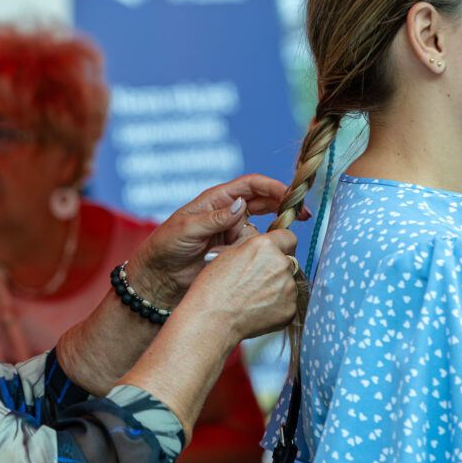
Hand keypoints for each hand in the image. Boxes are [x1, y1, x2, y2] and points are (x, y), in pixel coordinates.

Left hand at [127, 174, 307, 306]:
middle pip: (264, 202)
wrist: (159, 277)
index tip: (291, 196)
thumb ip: (214, 219)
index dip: (273, 187)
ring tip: (238, 251)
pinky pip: (253, 248)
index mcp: (216, 199)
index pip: (251, 185)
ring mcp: (233, 232)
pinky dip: (255, 253)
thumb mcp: (187, 229)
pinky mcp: (234, 251)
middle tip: (302, 216)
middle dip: (283, 207)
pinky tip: (248, 261)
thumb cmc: (165, 246)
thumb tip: (241, 205)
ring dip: (259, 239)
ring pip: (260, 229)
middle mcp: (228, 212)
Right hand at [184, 229, 298, 340]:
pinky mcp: (290, 309)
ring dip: (276, 286)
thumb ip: (253, 249)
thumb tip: (263, 250)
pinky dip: (276, 305)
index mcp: (265, 246)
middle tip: (257, 279)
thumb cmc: (213, 289)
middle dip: (276, 268)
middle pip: (289, 261)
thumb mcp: (228, 255)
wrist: (212, 320)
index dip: (280, 245)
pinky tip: (257, 309)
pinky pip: (287, 302)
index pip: (288, 237)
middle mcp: (281, 264)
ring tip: (253, 296)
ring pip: (288, 282)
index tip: (275, 252)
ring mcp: (288, 288)